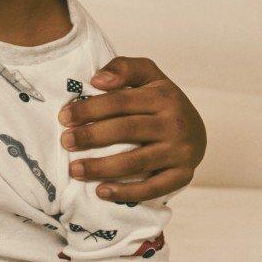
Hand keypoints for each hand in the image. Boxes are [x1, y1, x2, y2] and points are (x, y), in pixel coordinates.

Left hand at [60, 56, 206, 202]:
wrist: (197, 133)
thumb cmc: (161, 103)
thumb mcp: (149, 77)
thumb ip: (125, 69)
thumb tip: (97, 79)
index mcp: (164, 96)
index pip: (121, 101)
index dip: (90, 109)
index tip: (64, 117)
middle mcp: (175, 123)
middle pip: (127, 130)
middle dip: (91, 136)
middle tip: (65, 142)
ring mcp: (181, 151)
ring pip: (136, 162)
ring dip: (102, 167)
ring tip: (75, 170)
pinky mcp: (183, 176)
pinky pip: (153, 188)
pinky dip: (126, 192)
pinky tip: (101, 192)